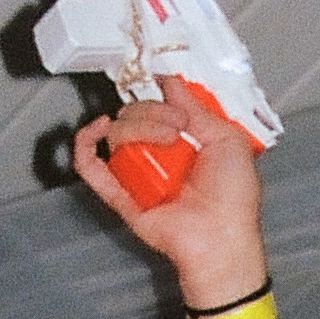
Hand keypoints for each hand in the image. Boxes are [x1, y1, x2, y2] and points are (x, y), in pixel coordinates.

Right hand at [72, 77, 267, 305]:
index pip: (159, 106)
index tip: (177, 100)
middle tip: (178, 128)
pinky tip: (99, 129)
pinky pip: (90, 166)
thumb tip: (170, 82)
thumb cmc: (234, 197)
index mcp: (184, 143)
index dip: (163, 97)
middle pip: (134, 115)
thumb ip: (198, 108)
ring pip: (116, 133)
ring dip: (137, 127)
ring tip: (166, 143)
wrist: (221, 237)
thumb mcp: (228, 140)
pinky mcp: (120, 195)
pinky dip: (85, 143)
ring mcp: (137, 174)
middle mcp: (158, 156)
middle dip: (153, 112)